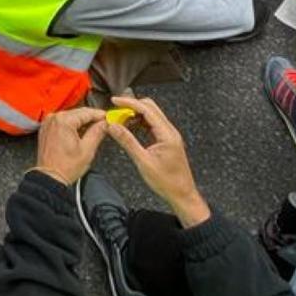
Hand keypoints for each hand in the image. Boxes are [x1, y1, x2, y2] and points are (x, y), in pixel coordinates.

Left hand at [31, 107, 107, 185]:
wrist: (50, 177)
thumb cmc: (66, 167)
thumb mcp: (87, 149)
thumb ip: (97, 132)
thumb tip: (104, 123)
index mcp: (64, 121)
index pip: (86, 112)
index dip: (100, 115)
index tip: (108, 117)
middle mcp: (54, 118)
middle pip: (78, 113)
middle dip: (91, 118)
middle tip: (104, 124)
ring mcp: (48, 123)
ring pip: (70, 117)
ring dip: (82, 122)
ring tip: (94, 130)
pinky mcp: (46, 129)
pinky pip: (62, 122)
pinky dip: (72, 126)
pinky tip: (80, 133)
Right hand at [106, 97, 209, 225]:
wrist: (181, 194)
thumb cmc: (167, 182)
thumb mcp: (143, 161)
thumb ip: (127, 141)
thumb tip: (114, 127)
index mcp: (167, 134)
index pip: (147, 109)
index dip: (129, 103)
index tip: (115, 101)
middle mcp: (170, 132)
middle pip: (150, 108)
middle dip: (132, 106)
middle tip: (116, 111)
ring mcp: (169, 136)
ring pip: (151, 116)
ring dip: (135, 115)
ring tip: (120, 121)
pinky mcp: (166, 141)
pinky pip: (152, 126)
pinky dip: (140, 123)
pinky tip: (130, 129)